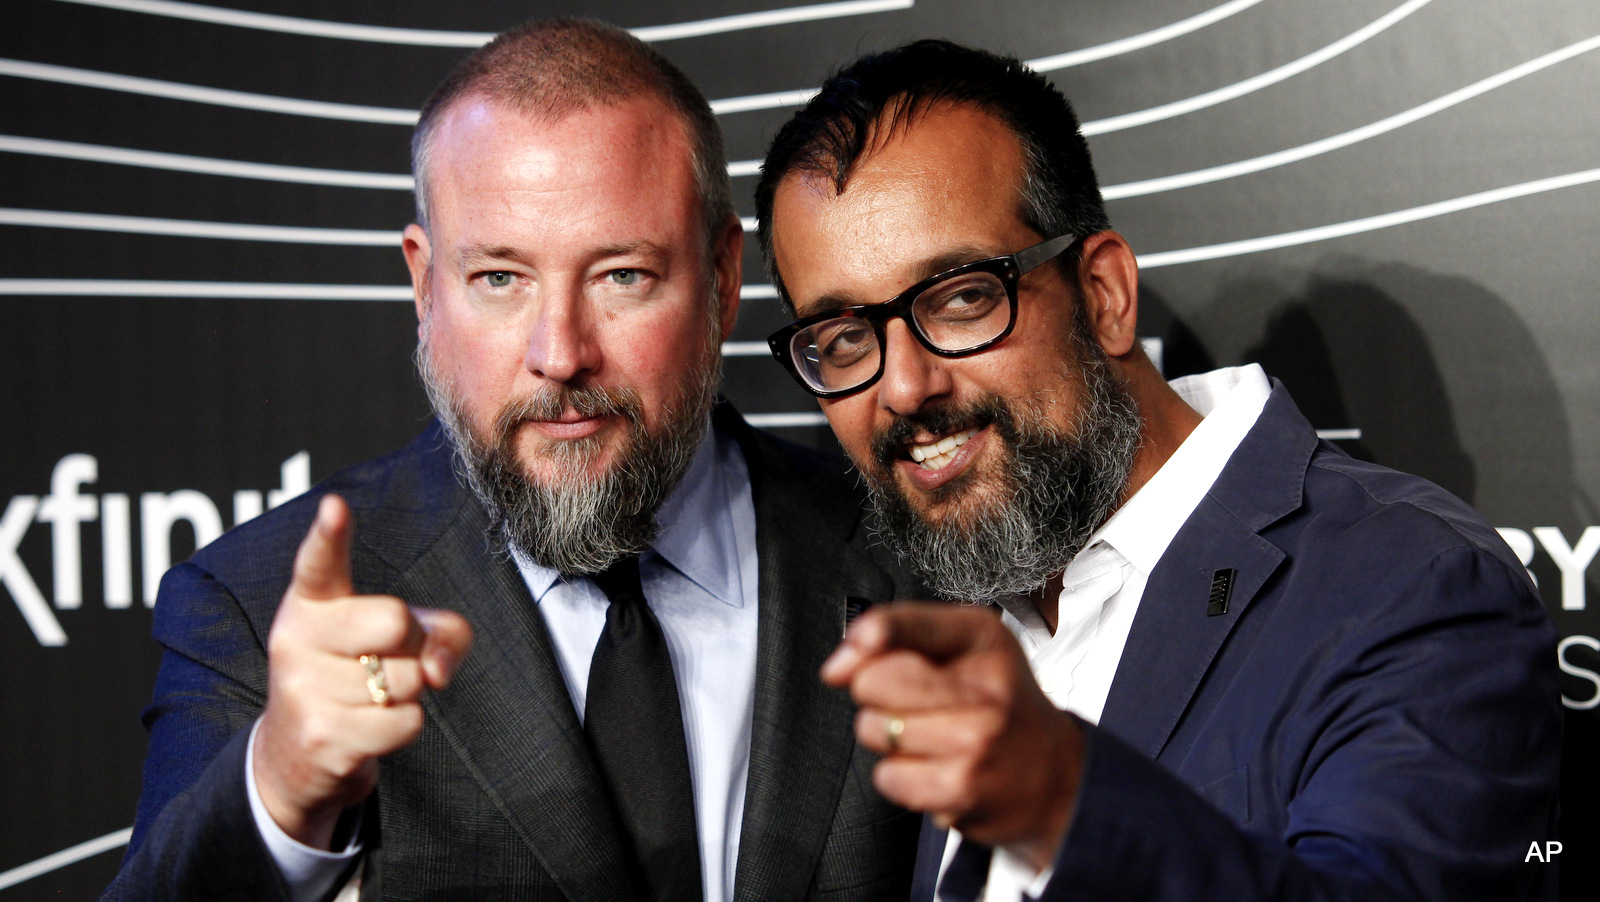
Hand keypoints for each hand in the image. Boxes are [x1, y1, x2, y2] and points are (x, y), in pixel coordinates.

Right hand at [253, 494, 472, 849]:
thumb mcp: (398, 639)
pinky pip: (406, 722)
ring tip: (369, 698)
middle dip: (412, 643)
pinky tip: (370, 728)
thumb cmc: (357, 677)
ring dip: (408, 694)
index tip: (335, 507)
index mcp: (312, 603)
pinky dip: (404, 726)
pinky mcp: (322, 737)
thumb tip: (438, 669)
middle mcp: (297, 639)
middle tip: (384, 658)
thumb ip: (441, 631)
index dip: (329, 535)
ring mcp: (304, 690)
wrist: (297, 755)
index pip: (319, 562)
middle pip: (395, 621)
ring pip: (408, 679)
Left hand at [820, 602, 1081, 870]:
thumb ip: (895, 637)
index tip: (860, 648)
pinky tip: (936, 767)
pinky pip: (887, 777)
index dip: (869, 637)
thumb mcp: (964, 645)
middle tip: (915, 703)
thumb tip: (834, 669)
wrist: (1057, 775)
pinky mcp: (961, 789)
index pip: (904, 624)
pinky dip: (901, 777)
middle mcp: (984, 687)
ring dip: (889, 738)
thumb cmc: (1001, 702)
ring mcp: (974, 740)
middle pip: (872, 681)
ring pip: (875, 731)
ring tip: (931, 736)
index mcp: (981, 637)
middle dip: (877, 694)